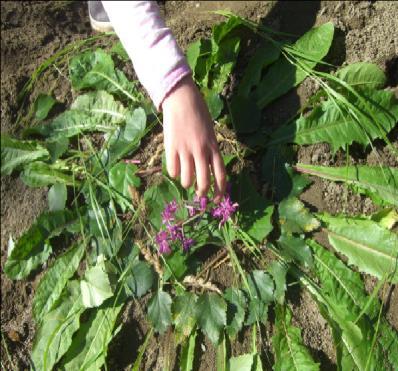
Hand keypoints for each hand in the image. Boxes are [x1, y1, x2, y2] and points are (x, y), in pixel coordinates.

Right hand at [162, 76, 225, 201]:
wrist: (182, 99)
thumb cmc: (198, 114)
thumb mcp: (210, 132)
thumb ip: (210, 150)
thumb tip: (208, 169)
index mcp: (213, 147)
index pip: (221, 175)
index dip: (220, 191)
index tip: (217, 199)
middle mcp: (201, 151)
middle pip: (204, 182)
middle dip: (202, 193)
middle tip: (199, 194)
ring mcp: (186, 150)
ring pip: (187, 180)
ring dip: (186, 183)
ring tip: (185, 179)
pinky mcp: (171, 148)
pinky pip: (172, 170)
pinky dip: (173, 173)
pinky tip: (174, 168)